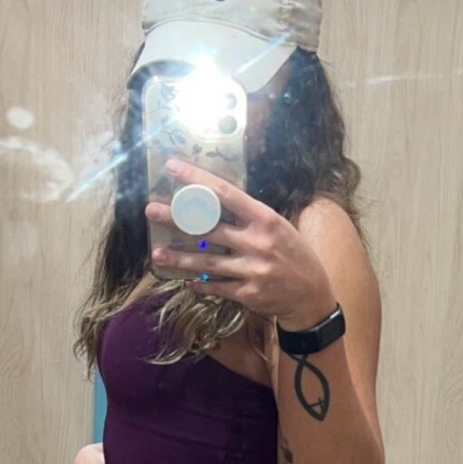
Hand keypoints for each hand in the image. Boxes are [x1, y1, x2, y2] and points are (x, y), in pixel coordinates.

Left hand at [146, 158, 335, 329]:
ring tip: (157, 253)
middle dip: (176, 217)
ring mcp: (251, 270)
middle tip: (151, 210)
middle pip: (208, 227)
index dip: (196, 179)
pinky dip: (199, 285)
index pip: (225, 193)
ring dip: (179, 257)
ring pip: (206, 262)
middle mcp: (256, 243)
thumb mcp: (279, 226)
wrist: (311, 296)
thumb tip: (215, 202)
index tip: (173, 167)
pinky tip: (185, 281)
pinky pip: (216, 287)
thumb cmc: (294, 255)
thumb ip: (250, 217)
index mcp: (265, 219)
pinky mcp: (247, 293)